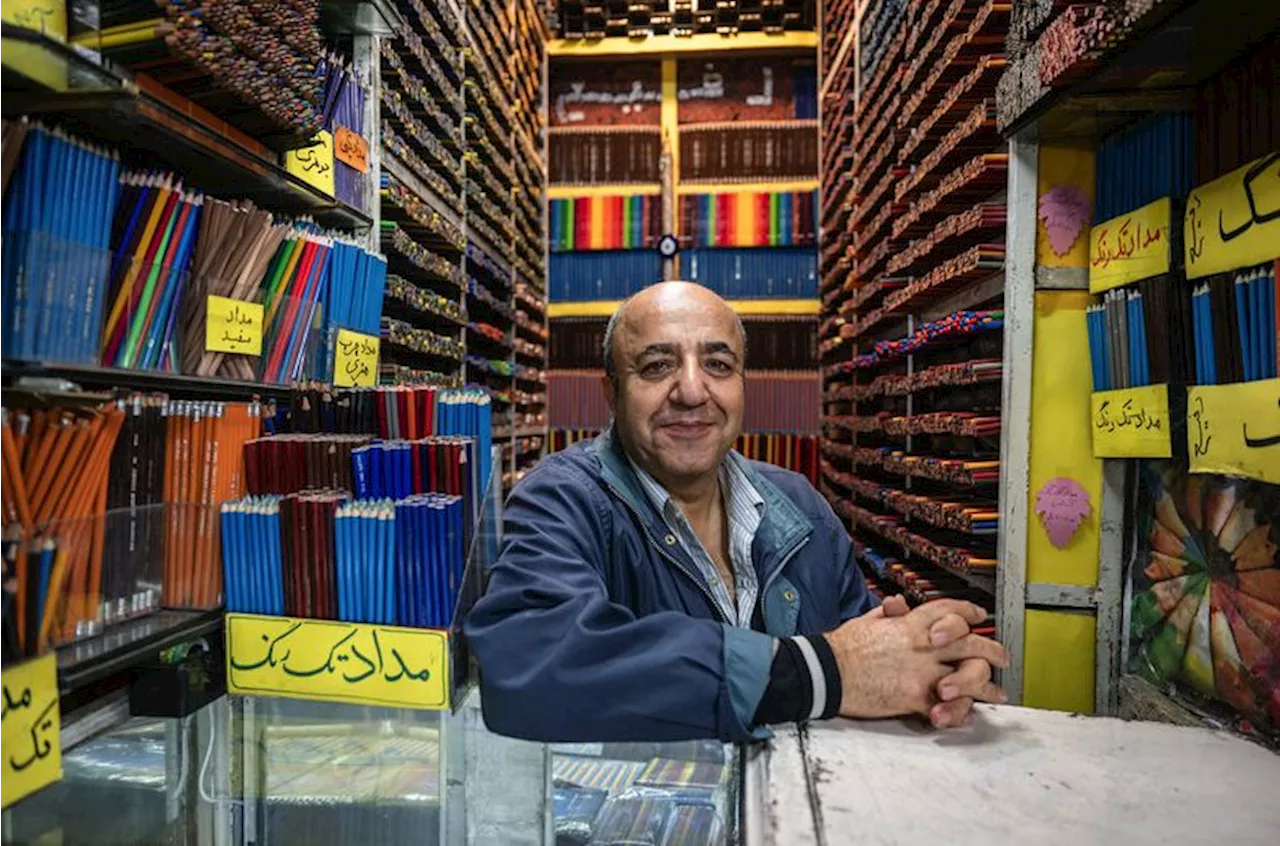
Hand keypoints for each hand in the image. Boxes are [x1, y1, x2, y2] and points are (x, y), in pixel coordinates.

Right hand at [824, 599, 1007, 723]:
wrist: (826, 671)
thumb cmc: (841, 647)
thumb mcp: (866, 622)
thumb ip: (886, 615)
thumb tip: (895, 606)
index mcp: (911, 624)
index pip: (949, 611)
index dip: (968, 612)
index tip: (979, 617)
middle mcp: (923, 646)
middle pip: (970, 644)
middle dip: (991, 651)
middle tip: (1001, 658)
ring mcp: (922, 672)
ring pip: (968, 676)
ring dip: (986, 686)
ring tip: (996, 693)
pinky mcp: (915, 698)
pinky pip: (948, 706)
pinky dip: (960, 712)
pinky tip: (969, 714)